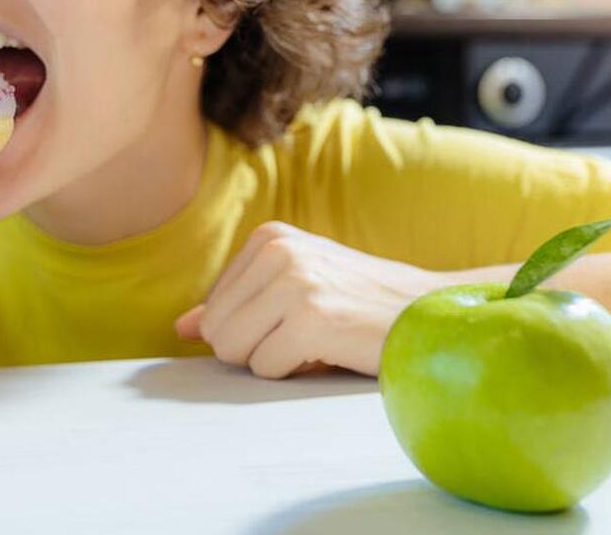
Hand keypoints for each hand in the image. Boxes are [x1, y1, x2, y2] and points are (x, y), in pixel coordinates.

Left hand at [173, 221, 441, 378]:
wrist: (428, 314)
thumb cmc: (360, 306)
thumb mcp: (294, 289)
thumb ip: (235, 304)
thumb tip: (182, 328)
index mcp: (268, 237)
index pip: (213, 310)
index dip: (254, 329)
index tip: (301, 316)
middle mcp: (277, 251)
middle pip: (216, 331)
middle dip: (257, 348)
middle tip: (309, 333)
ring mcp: (294, 282)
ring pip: (233, 350)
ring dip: (276, 360)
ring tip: (319, 339)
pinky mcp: (311, 317)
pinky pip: (266, 369)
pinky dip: (297, 372)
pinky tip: (332, 349)